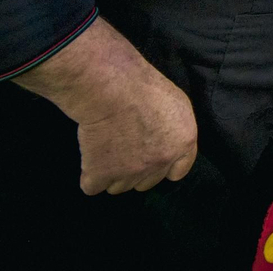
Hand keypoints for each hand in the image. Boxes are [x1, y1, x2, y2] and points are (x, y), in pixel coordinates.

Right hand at [74, 70, 198, 194]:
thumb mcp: (175, 102)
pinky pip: (92, 187)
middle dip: (134, 170)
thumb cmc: (142, 85)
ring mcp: (132, 172)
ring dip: (111, 173)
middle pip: (146, 183)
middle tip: (122, 148)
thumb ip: (173, 129)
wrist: (111, 88)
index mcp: (183, 143)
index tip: (150, 161)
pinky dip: (89, 176)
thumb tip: (164, 140)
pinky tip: (90, 157)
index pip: (177, 171)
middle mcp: (161, 162)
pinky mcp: (103, 175)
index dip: (162, 167)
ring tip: (105, 148)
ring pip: (119, 187)